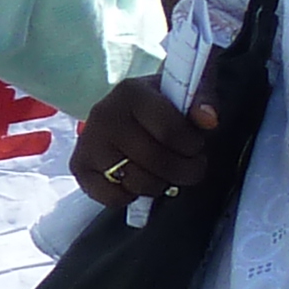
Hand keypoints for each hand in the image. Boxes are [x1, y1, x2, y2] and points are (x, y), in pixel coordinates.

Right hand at [72, 72, 219, 205]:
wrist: (125, 110)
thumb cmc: (160, 104)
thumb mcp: (184, 91)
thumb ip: (203, 99)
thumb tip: (208, 119)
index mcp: (131, 92)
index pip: (169, 131)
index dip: (192, 146)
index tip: (197, 146)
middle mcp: (104, 115)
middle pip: (154, 160)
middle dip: (184, 170)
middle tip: (191, 167)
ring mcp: (88, 143)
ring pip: (136, 181)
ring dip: (161, 185)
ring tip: (166, 174)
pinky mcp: (79, 167)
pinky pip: (112, 197)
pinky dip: (131, 197)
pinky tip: (139, 181)